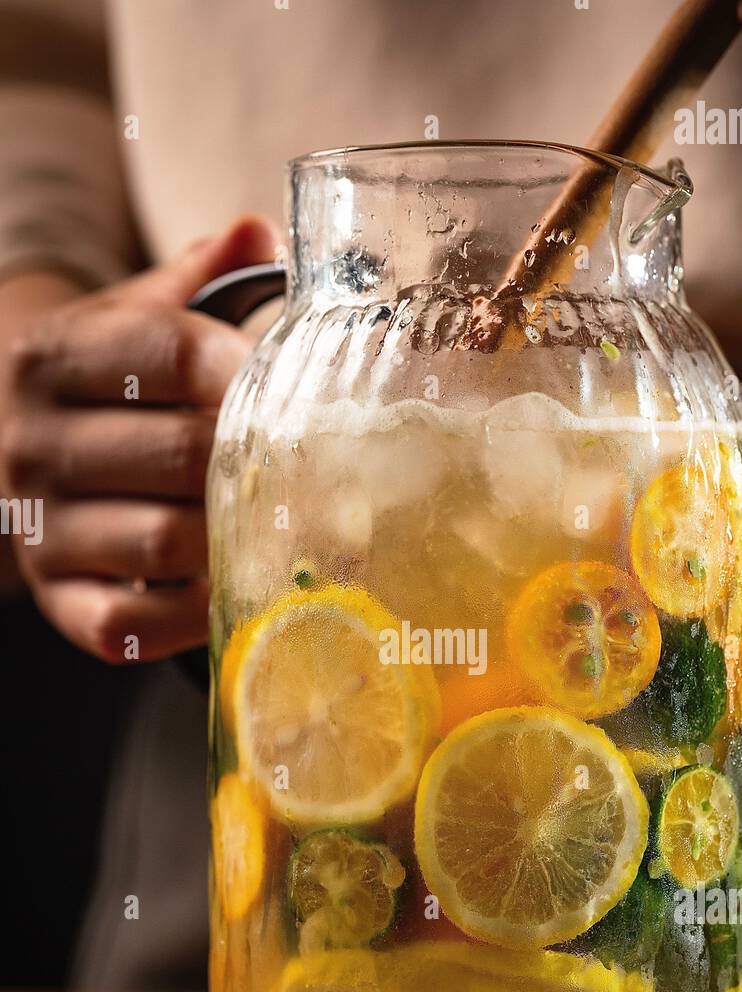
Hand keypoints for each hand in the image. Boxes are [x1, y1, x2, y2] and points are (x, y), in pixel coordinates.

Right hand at [1, 215, 278, 661]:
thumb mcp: (139, 316)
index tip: (305, 391)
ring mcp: (39, 530)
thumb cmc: (115, 385)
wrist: (34, 450)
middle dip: (256, 464)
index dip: (252, 372)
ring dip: (235, 541)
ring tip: (289, 531)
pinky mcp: (60, 602)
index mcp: (55, 356)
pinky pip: (129, 624)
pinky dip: (192, 617)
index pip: (172, 351)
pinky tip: (233, 593)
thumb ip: (200, 276)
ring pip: (159, 543)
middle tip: (322, 474)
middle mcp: (30, 443)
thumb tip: (259, 228)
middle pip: (178, 453)